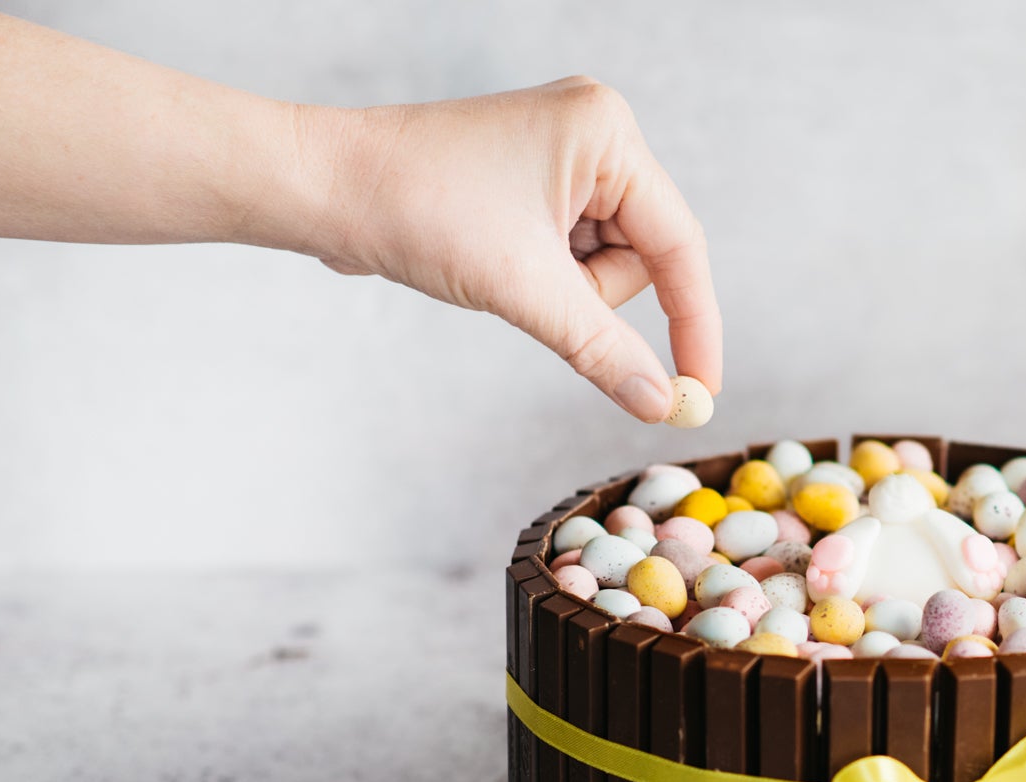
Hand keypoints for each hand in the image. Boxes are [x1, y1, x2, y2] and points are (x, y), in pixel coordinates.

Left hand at [304, 77, 720, 421]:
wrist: (322, 186)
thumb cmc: (414, 208)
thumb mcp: (522, 289)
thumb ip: (602, 349)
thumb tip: (658, 404)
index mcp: (606, 133)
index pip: (679, 244)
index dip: (694, 325)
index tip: (703, 392)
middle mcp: (595, 133)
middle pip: (643, 255)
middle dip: (593, 295)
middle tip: (533, 297)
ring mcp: (564, 154)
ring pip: (606, 261)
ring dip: (564, 289)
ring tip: (499, 269)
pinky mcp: (535, 178)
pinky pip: (572, 251)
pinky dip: (544, 277)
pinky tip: (494, 260)